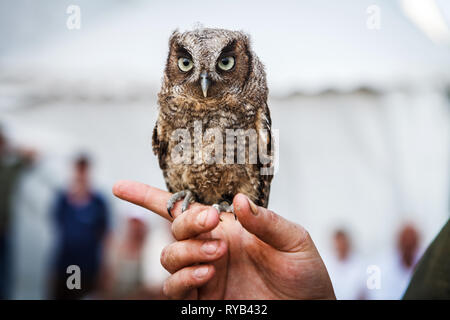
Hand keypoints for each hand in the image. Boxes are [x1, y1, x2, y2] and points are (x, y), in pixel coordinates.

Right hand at [113, 180, 334, 299]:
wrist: (309, 310)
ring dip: (187, 251)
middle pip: (174, 229)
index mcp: (228, 228)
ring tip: (218, 253)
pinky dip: (185, 277)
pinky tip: (208, 271)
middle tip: (211, 223)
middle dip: (186, 223)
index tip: (118, 187)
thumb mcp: (294, 241)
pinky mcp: (204, 299)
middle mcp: (210, 247)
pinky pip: (176, 287)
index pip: (182, 208)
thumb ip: (267, 221)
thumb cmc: (304, 275)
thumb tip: (237, 201)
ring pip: (169, 258)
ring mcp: (205, 274)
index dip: (147, 197)